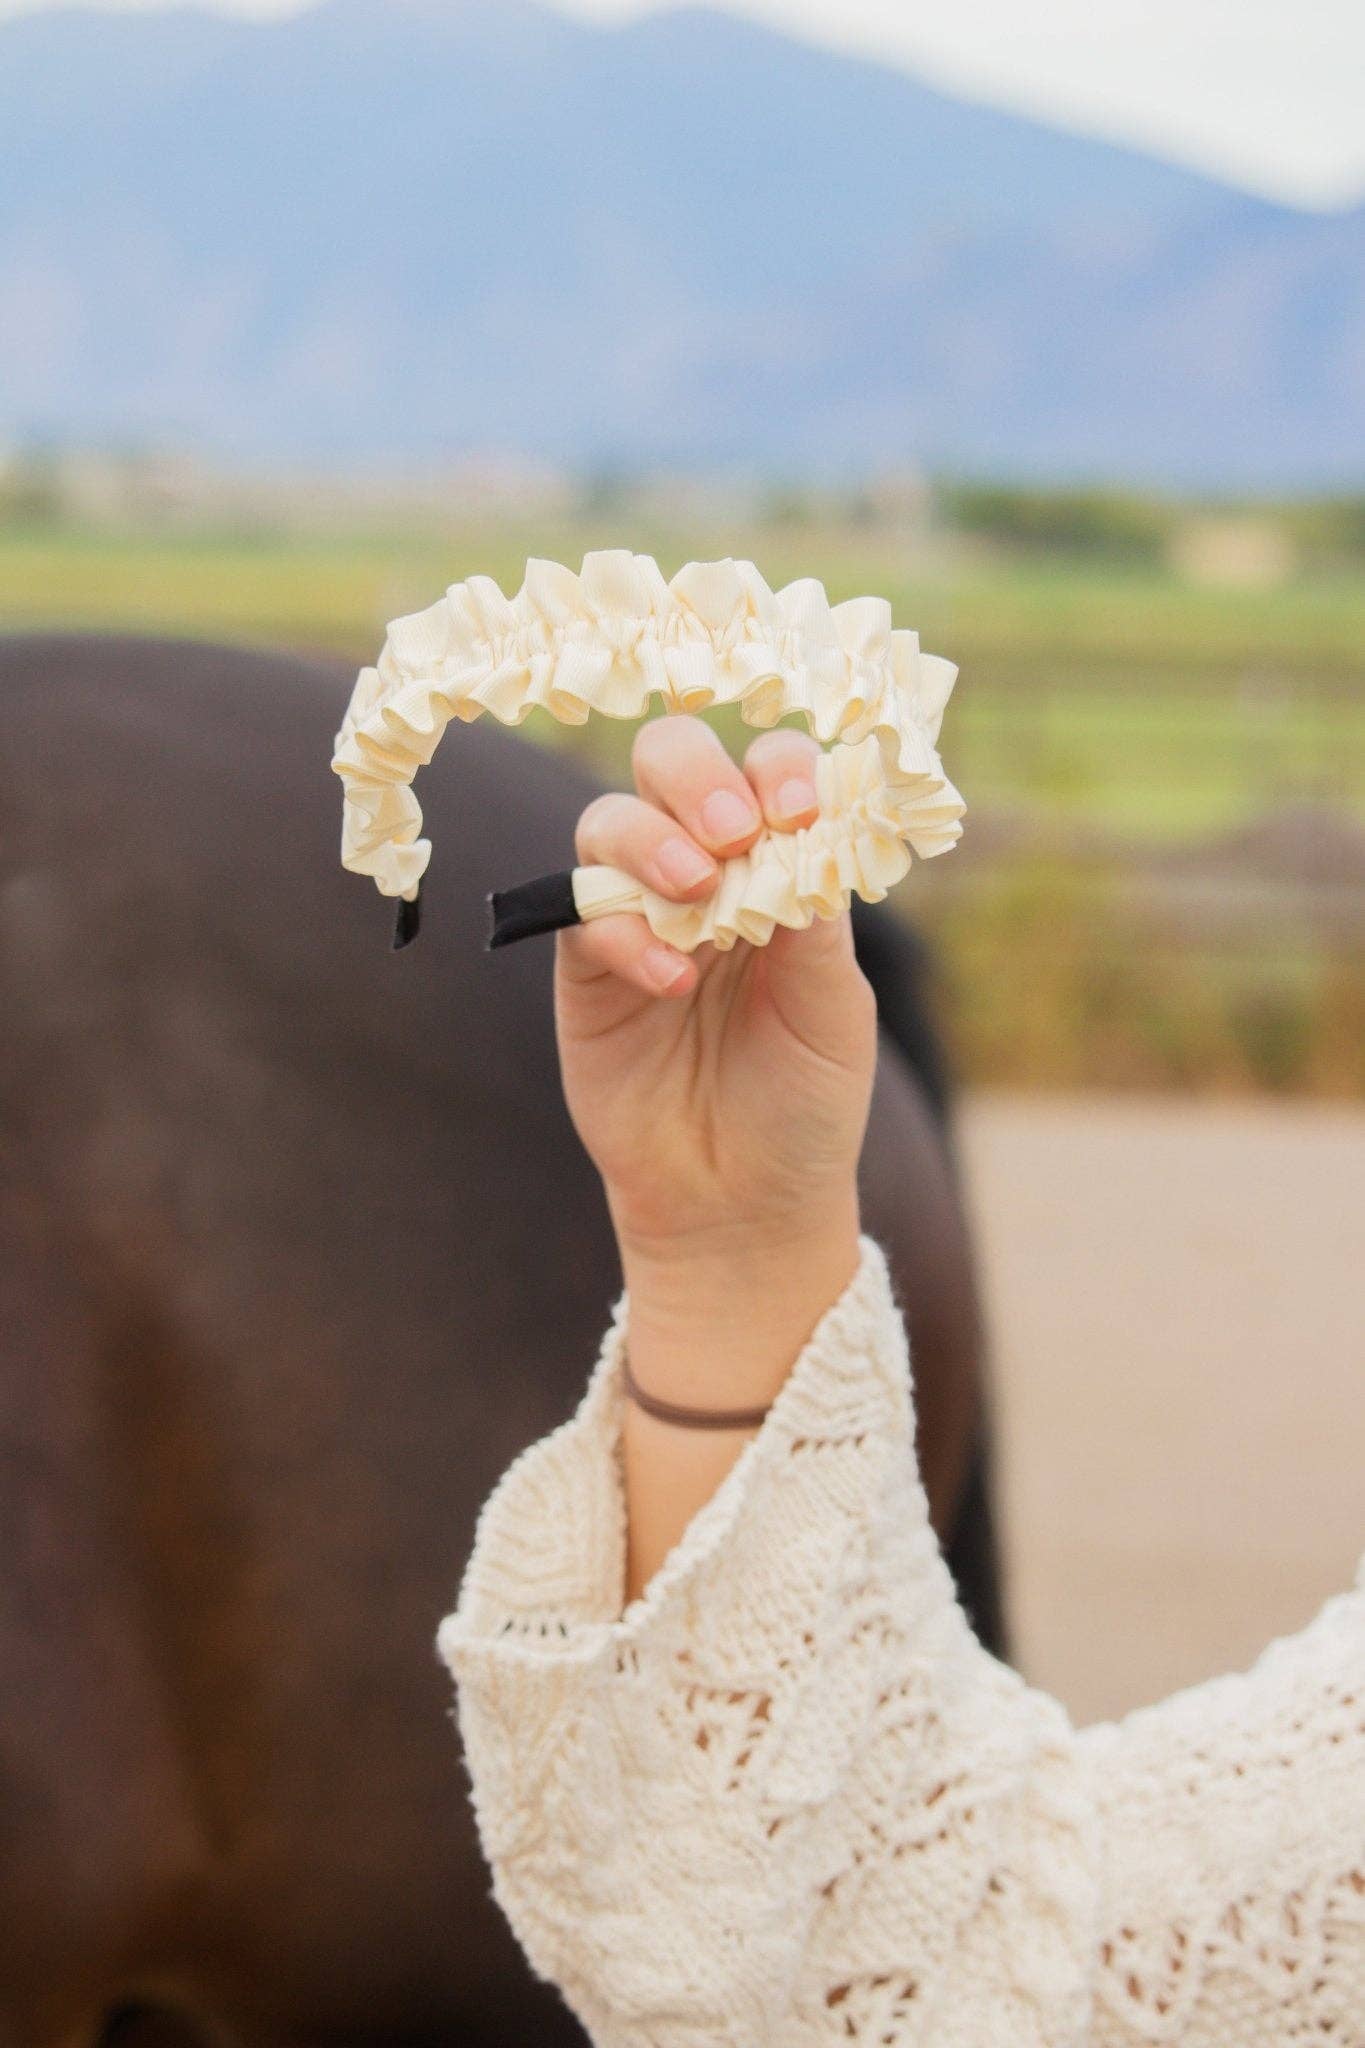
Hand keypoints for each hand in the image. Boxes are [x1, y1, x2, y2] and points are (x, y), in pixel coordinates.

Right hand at [555, 716, 876, 1406]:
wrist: (744, 1204)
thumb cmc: (804, 1101)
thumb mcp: (833, 1007)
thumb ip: (814, 916)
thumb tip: (800, 831)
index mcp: (778, 865)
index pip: (769, 771)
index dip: (781, 769)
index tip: (800, 811)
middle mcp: (704, 871)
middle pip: (670, 761)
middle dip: (697, 775)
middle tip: (734, 828)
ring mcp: (638, 914)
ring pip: (610, 820)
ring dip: (654, 840)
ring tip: (698, 897)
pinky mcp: (586, 970)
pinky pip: (581, 911)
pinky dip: (623, 930)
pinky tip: (671, 980)